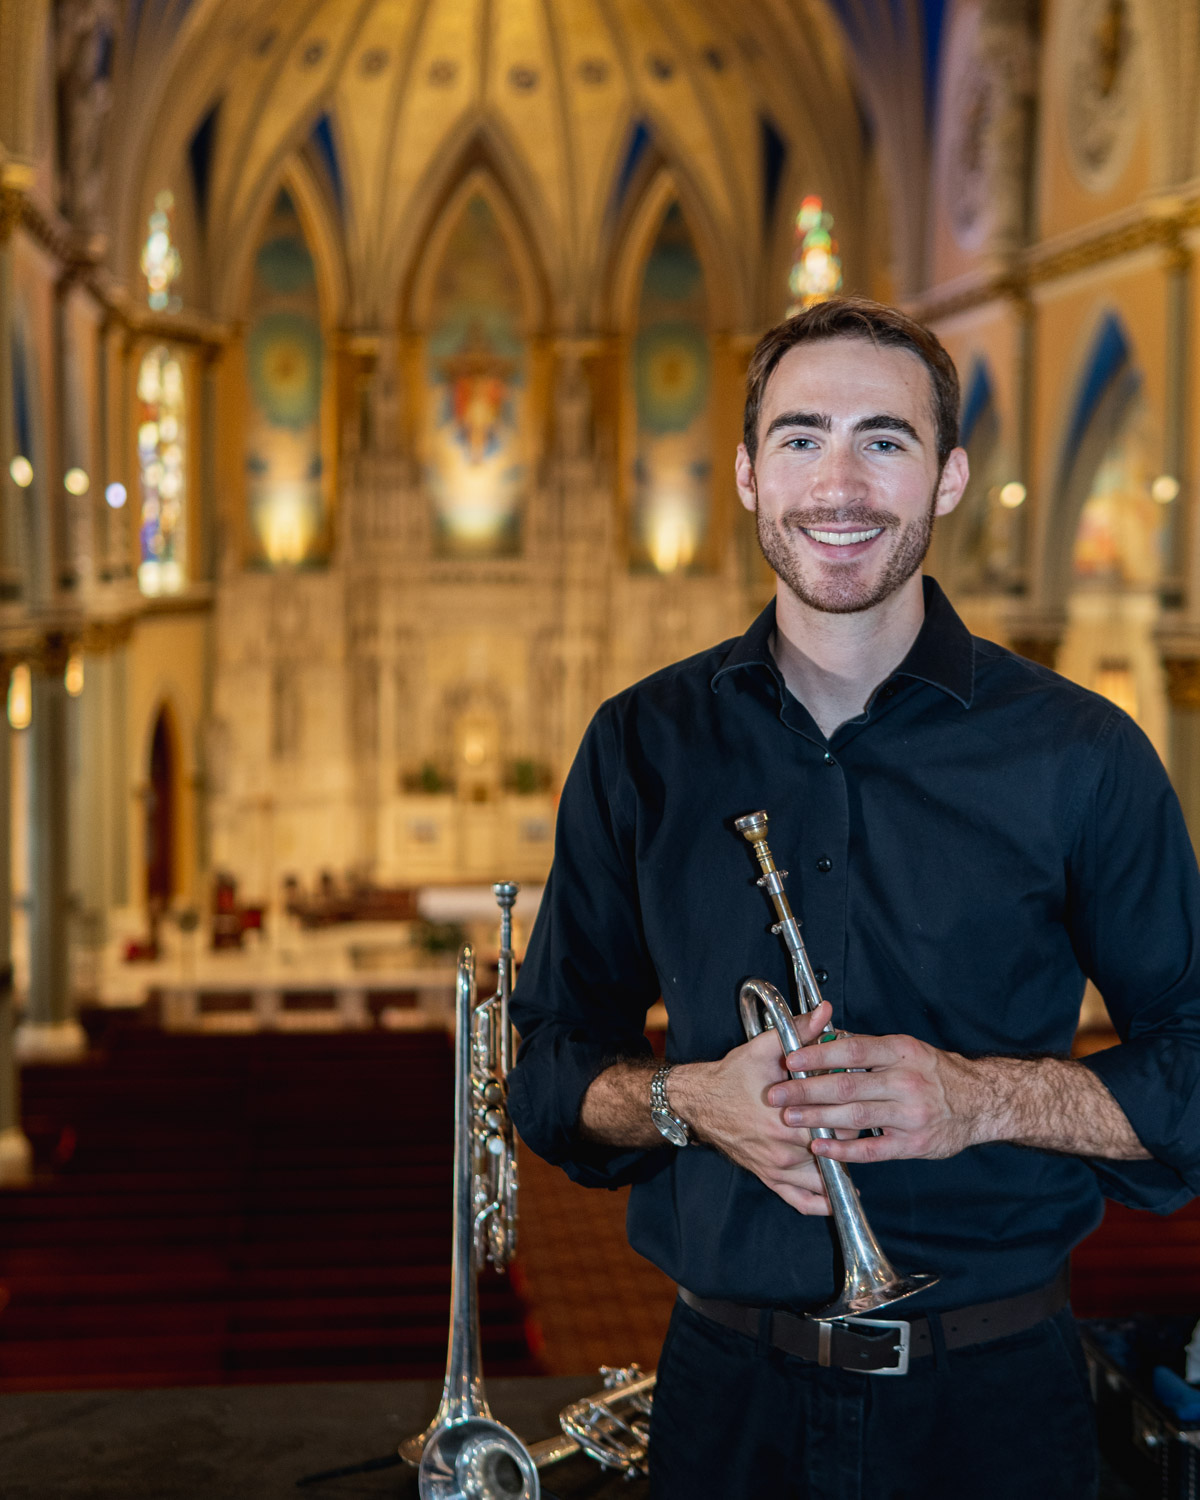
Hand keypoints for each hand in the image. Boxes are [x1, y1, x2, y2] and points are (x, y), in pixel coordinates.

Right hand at [670, 1002, 839, 1215]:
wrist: (700, 1102)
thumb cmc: (733, 1076)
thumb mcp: (764, 1048)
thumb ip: (798, 1031)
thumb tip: (825, 1012)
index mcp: (786, 1116)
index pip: (840, 1119)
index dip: (853, 1106)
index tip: (858, 1095)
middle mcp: (784, 1148)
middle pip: (837, 1147)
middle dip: (848, 1132)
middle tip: (857, 1118)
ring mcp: (777, 1167)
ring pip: (825, 1176)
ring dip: (839, 1164)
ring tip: (851, 1151)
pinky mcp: (769, 1178)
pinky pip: (801, 1200)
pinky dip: (821, 1201)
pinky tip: (836, 1195)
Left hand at [767, 1031, 982, 1162]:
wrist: (980, 1102)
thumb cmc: (936, 1072)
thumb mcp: (906, 1049)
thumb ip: (867, 1046)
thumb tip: (824, 1037)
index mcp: (902, 1052)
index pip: (853, 1049)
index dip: (818, 1054)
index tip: (790, 1059)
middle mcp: (906, 1082)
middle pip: (848, 1084)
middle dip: (806, 1090)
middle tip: (776, 1093)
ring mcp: (910, 1115)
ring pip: (856, 1117)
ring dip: (818, 1118)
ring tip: (791, 1118)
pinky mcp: (913, 1144)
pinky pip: (872, 1149)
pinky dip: (844, 1150)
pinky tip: (821, 1148)